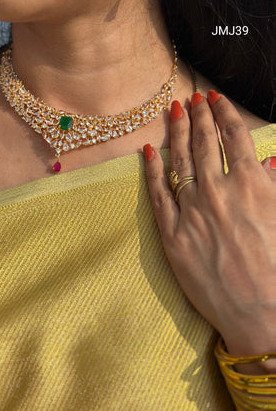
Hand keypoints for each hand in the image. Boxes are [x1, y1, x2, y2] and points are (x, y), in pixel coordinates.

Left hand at [143, 91, 275, 362]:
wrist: (261, 312)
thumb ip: (274, 186)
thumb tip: (267, 161)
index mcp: (251, 184)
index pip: (233, 137)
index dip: (223, 113)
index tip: (215, 98)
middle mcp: (218, 191)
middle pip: (204, 143)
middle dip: (198, 115)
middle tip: (192, 97)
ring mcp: (191, 211)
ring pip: (179, 162)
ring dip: (176, 132)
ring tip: (173, 113)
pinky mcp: (172, 234)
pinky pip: (158, 195)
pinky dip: (151, 171)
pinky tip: (148, 151)